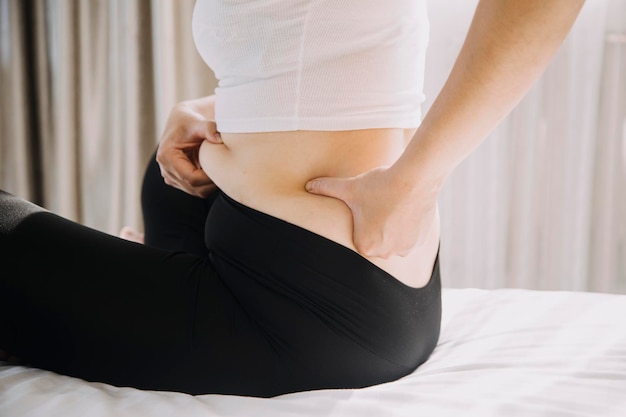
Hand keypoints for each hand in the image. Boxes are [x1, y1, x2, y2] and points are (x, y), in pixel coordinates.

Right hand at [156, 96, 222, 197]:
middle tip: (228, 169)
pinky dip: (209, 183)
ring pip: (198, 192)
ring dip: (212, 183)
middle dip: (213, 181)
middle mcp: (166, 170)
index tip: (225, 167)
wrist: (185, 122)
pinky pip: (198, 189)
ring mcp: (172, 178)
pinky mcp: (180, 181)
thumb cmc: (190, 121)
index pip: (192, 179)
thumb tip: (218, 138)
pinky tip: (216, 169)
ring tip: (221, 167)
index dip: (211, 177)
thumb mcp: (198, 122)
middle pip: (195, 189)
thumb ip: (208, 128)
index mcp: (167, 157)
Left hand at [305, 166, 439, 257]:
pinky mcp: (420, 242)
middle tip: (380, 208)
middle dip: (377, 228)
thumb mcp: (350, 187)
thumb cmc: (380, 185)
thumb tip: (307, 185)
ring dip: (392, 231)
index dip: (362, 222)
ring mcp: (404, 249)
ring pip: (393, 241)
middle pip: (376, 242)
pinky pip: (409, 239)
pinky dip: (407, 228)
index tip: (366, 210)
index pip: (359, 237)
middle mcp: (385, 253)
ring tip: (392, 209)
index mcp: (365, 246)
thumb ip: (326, 188)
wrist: (414, 180)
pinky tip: (405, 211)